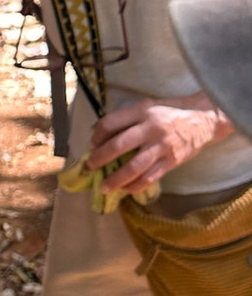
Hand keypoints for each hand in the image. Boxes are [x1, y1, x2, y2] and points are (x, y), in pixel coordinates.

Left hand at [88, 93, 232, 193]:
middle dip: (100, 158)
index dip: (97, 135)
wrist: (205, 119)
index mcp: (141, 112)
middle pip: (119, 145)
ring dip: (116, 179)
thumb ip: (127, 118)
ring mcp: (162, 146)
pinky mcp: (172, 161)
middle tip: (90, 166)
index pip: (110, 123)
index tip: (91, 144)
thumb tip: (101, 135)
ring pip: (134, 166)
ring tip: (104, 187)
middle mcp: (150, 129)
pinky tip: (126, 189)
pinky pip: (151, 177)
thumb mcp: (147, 106)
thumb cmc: (170, 111)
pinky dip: (136, 185)